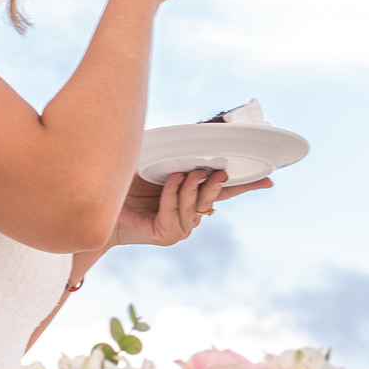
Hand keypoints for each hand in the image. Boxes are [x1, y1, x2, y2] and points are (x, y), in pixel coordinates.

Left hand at [108, 166, 270, 247]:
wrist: (99, 204)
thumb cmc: (125, 181)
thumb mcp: (155, 160)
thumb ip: (174, 152)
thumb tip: (193, 132)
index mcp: (191, 195)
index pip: (225, 190)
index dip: (246, 185)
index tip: (269, 178)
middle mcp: (190, 213)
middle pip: (214, 198)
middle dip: (217, 184)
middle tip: (220, 172)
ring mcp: (180, 226)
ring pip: (196, 205)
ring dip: (191, 188)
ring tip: (185, 174)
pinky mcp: (167, 235)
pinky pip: (174, 212)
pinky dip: (172, 196)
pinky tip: (168, 183)